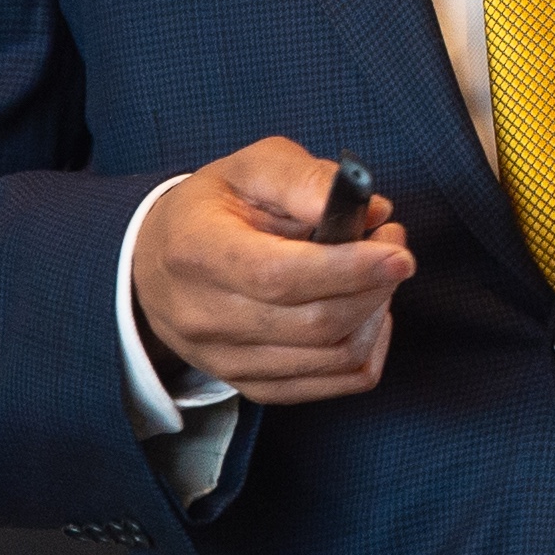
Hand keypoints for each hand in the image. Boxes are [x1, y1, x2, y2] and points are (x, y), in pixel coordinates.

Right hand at [129, 138, 414, 405]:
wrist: (156, 261)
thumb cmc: (213, 208)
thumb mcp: (250, 168)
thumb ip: (305, 180)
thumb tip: (369, 209)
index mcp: (197, 252)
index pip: (279, 276)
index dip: (348, 268)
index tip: (398, 253)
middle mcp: (204, 316)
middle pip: (314, 322)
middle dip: (374, 286)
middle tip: (394, 245)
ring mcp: (225, 360)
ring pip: (330, 357)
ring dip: (375, 315)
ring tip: (378, 275)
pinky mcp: (249, 385)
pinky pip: (331, 385)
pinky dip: (367, 351)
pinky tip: (368, 314)